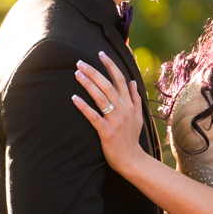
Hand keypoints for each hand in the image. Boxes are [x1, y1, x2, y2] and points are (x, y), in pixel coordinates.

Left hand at [72, 52, 144, 175]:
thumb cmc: (132, 138)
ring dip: (88, 84)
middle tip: (80, 62)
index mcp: (129, 104)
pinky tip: (74, 98)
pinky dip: (84, 107)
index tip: (101, 54)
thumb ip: (135, 98)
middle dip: (94, 71)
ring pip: (100, 98)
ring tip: (76, 74)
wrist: (132, 159)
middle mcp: (123, 109)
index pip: (120, 79)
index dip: (110, 65)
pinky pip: (94, 116)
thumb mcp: (138, 116)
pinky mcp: (107, 132)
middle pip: (108, 85)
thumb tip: (133, 82)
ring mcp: (115, 120)